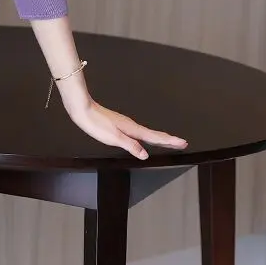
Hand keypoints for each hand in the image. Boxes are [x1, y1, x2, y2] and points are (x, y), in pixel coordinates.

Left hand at [64, 97, 187, 159]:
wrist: (82, 109)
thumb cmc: (95, 123)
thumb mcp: (113, 137)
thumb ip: (130, 145)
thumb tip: (145, 154)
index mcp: (132, 130)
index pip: (154, 137)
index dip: (169, 142)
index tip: (183, 143)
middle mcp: (131, 126)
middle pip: (153, 134)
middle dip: (168, 140)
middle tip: (182, 143)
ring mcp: (125, 124)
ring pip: (146, 132)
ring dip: (158, 137)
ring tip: (168, 141)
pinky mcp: (118, 124)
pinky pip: (138, 131)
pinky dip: (146, 135)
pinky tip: (142, 138)